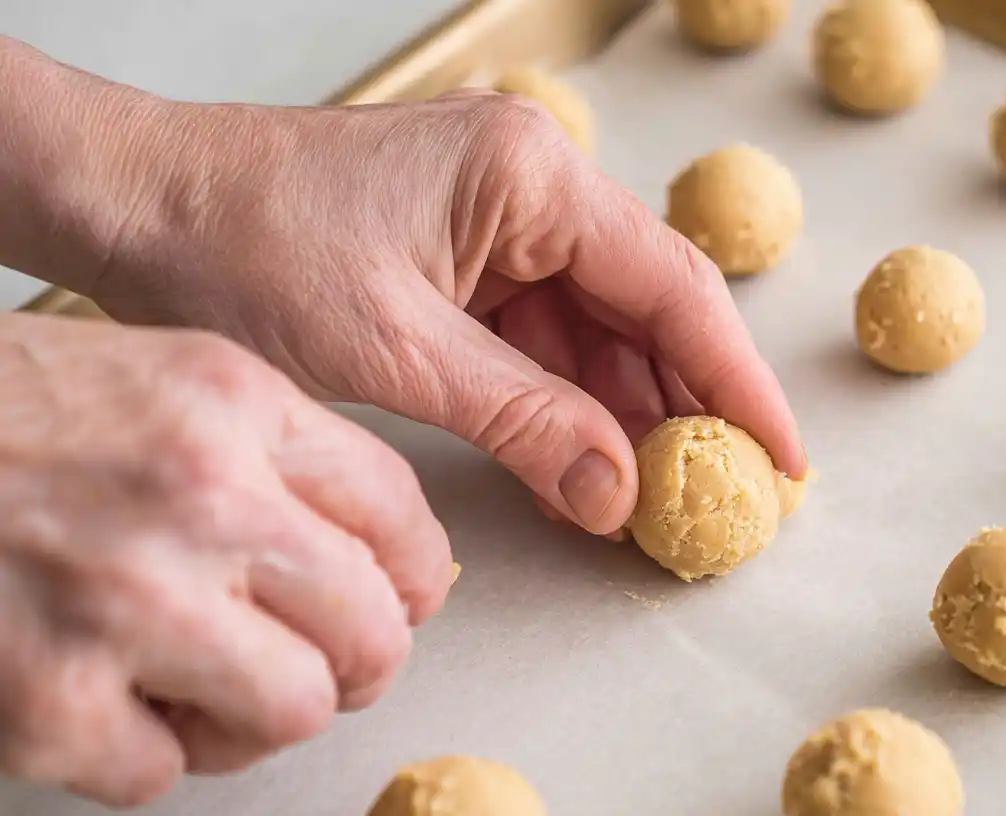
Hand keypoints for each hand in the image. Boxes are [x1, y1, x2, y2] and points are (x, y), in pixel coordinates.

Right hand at [0, 314, 452, 806]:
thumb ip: (282, 458)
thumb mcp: (164, 382)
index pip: (401, 517)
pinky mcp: (43, 700)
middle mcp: (195, 495)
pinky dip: (139, 752)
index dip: (416, 580)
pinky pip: (163, 776)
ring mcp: (120, 600)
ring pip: (294, 713)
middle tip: (316, 662)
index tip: (402, 602)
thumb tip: (391, 565)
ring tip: (200, 683)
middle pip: (372, 630)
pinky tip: (98, 698)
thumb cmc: (5, 416)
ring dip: (256, 716)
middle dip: (357, 661)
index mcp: (233, 403)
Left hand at [80, 85, 806, 533]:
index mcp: (530, 175)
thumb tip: (619, 492)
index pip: (671, 286)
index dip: (736, 379)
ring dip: (629, 411)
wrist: (132, 204)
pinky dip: (569, 402)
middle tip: (728, 494)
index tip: (781, 454)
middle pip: (648, 306)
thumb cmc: (239, 244)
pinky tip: (592, 464)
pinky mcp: (467, 258)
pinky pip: (545, 336)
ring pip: (600, 328)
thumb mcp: (394, 348)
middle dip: (689, 403)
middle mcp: (533, 185)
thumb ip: (522, 421)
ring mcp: (501, 221)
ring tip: (666, 495)